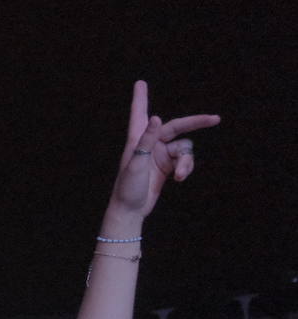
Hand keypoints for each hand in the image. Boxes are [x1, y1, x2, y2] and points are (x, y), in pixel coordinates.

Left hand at [107, 81, 219, 219]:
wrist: (130, 211)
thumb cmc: (127, 188)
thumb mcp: (136, 164)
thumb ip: (146, 141)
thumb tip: (157, 117)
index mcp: (137, 139)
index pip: (140, 114)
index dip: (140, 98)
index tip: (140, 83)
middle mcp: (150, 144)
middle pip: (177, 126)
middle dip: (196, 123)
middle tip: (215, 119)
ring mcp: (160, 155)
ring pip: (185, 148)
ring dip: (186, 161)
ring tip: (179, 175)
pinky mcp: (167, 166)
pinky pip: (184, 160)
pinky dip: (186, 167)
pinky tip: (179, 178)